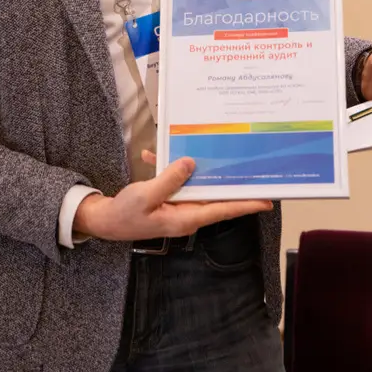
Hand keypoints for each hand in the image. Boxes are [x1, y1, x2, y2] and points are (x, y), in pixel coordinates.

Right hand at [73, 153, 273, 241]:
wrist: (105, 222)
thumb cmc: (125, 214)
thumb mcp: (146, 196)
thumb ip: (169, 180)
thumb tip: (191, 164)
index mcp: (186, 218)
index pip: (223, 210)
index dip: (245, 204)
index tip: (267, 200)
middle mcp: (187, 214)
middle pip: (215, 196)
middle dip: (231, 182)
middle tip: (250, 167)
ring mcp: (178, 207)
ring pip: (196, 185)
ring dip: (198, 168)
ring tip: (213, 149)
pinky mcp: (167, 199)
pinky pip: (175, 182)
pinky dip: (167, 167)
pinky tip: (155, 154)